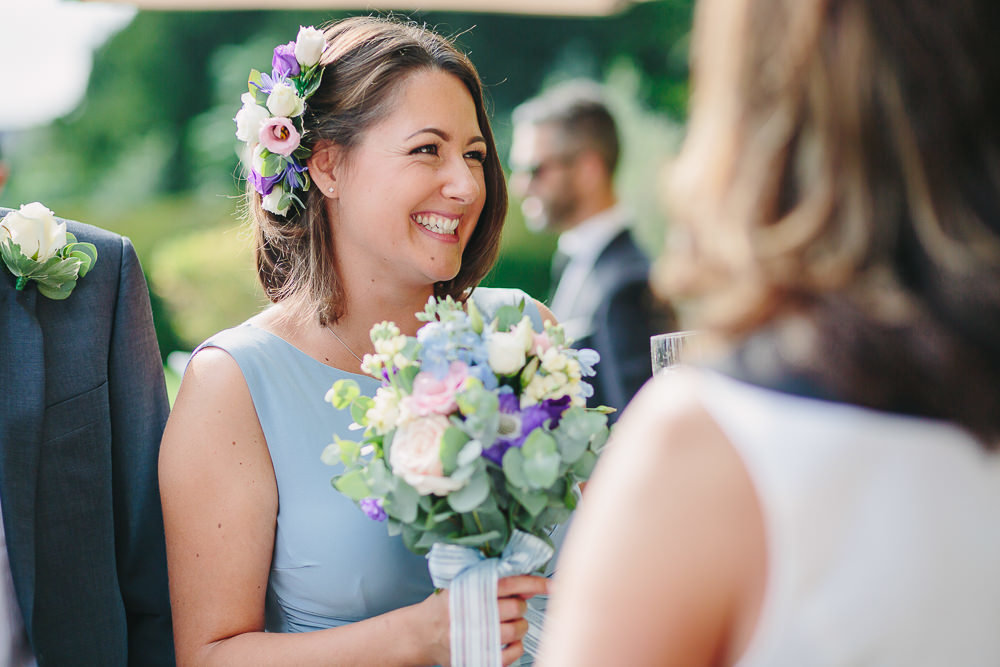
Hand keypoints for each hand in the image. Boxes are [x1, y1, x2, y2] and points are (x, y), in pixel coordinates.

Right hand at [415, 575, 548, 666]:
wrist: (421, 633)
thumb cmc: (445, 607)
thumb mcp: (463, 585)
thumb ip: (493, 584)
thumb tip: (527, 589)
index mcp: (471, 589)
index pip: (510, 583)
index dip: (535, 584)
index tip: (552, 586)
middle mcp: (473, 612)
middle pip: (516, 608)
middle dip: (518, 608)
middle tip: (509, 608)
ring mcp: (475, 636)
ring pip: (517, 631)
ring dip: (518, 627)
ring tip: (506, 625)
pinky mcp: (477, 656)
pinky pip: (512, 654)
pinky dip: (515, 648)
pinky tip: (506, 642)